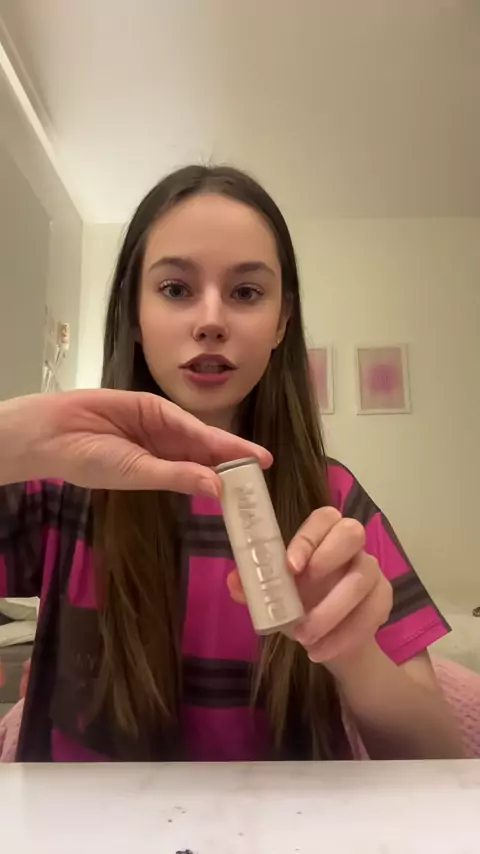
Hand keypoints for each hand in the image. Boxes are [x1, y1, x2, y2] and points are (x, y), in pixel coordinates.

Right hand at [0, 390, 271, 495]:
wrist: (55, 432)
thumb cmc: (90, 460)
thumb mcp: (136, 473)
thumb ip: (176, 477)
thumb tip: (217, 489)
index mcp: (159, 468)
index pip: (200, 473)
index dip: (226, 478)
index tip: (254, 489)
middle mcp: (165, 447)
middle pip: (206, 454)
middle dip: (234, 459)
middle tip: (265, 467)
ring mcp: (160, 425)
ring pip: (199, 437)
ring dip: (225, 446)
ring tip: (254, 457)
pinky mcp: (152, 405)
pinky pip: (181, 420)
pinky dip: (201, 433)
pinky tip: (221, 442)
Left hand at [228, 507, 392, 673]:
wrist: (330, 639)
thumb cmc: (300, 604)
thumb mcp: (275, 596)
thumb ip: (254, 587)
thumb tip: (233, 582)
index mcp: (322, 534)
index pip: (323, 518)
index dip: (308, 538)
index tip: (290, 567)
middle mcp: (350, 545)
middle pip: (352, 532)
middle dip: (328, 558)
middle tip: (302, 590)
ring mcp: (371, 569)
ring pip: (361, 580)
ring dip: (331, 612)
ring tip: (304, 637)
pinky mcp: (383, 598)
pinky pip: (373, 611)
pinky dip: (345, 635)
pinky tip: (321, 650)